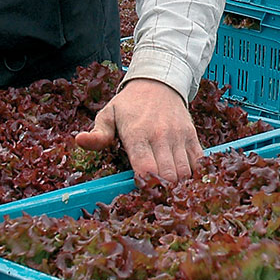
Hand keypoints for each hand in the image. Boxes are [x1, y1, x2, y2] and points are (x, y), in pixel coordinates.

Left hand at [75, 78, 202, 182]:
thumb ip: (97, 134)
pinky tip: (185, 181)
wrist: (158, 83)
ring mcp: (179, 137)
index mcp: (137, 134)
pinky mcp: (192, 136)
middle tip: (155, 196)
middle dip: (163, 190)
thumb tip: (79, 140)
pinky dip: (195, 176)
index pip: (145, 169)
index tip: (139, 192)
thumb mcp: (108, 115)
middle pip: (168, 175)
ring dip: (178, 185)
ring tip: (168, 190)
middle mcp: (160, 137)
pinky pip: (200, 163)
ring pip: (185, 172)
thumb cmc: (129, 105)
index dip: (144, 186)